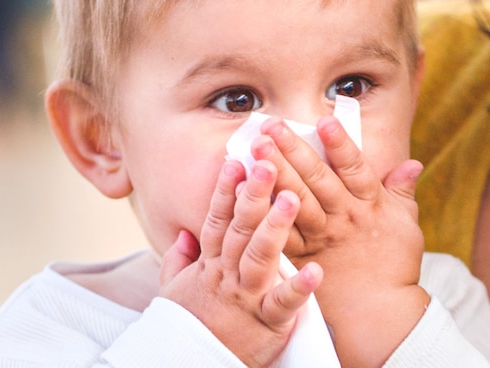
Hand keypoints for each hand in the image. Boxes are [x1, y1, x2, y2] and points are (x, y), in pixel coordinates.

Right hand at [159, 159, 322, 367]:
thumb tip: (185, 233)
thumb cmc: (189, 329)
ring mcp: (247, 298)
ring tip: (290, 199)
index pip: (218, 220)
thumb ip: (180, 259)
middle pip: (240, 229)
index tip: (235, 161)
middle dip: (253, 196)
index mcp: (210, 265)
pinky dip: (299, 289)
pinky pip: (284, 304)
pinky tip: (316, 271)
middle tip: (267, 164)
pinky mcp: (267, 324)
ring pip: (260, 257)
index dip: (225, 190)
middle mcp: (228, 275)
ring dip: (274, 228)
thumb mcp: (173, 291)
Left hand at [254, 117, 429, 366]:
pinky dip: (262, 212)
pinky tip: (245, 193)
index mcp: (368, 205)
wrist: (379, 314)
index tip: (323, 120)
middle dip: (293, 149)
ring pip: (294, 200)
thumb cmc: (395, 267)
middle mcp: (343, 217)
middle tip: (271, 126)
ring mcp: (320, 238)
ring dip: (274, 173)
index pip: (354, 168)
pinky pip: (279, 232)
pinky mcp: (300, 257)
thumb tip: (412, 163)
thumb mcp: (406, 224)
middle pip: (316, 178)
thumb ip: (402, 191)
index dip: (339, 143)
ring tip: (254, 149)